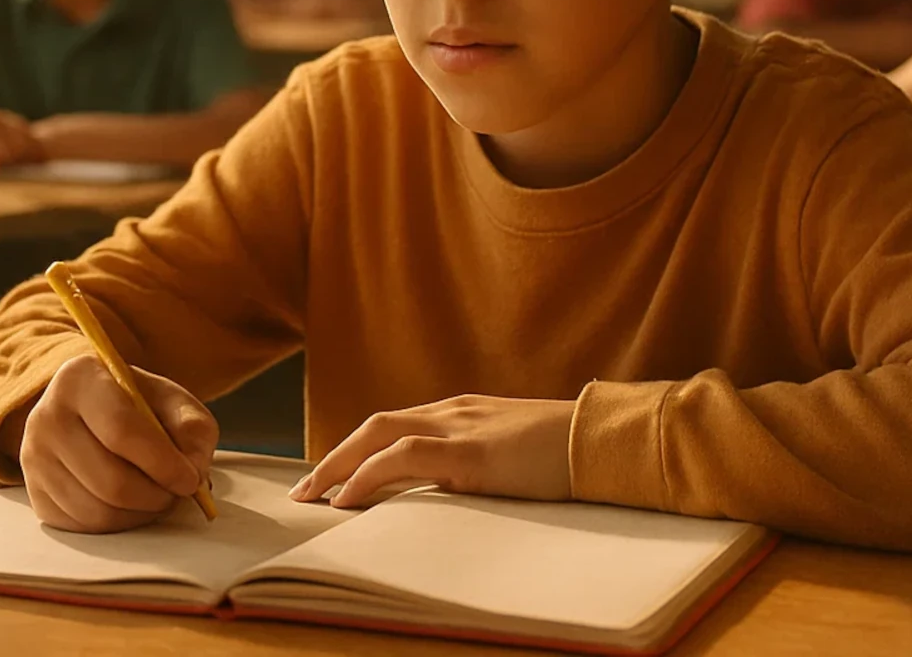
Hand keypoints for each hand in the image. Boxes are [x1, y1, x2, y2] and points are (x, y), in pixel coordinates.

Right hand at [19, 354, 218, 532]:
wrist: (91, 412)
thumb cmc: (137, 404)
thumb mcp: (172, 401)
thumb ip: (192, 430)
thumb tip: (192, 472)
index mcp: (80, 378)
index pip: (121, 430)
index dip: (162, 462)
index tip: (189, 480)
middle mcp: (46, 416)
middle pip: (109, 480)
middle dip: (155, 496)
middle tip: (177, 493)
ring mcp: (33, 459)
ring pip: (97, 511)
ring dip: (140, 514)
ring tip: (157, 496)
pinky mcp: (34, 494)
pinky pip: (82, 527)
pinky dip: (117, 524)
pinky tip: (131, 504)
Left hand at [288, 395, 574, 508]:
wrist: (607, 439)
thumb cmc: (569, 455)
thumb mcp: (514, 457)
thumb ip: (481, 467)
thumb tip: (455, 497)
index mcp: (463, 414)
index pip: (396, 427)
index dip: (358, 452)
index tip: (333, 481)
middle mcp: (454, 412)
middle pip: (375, 425)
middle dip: (334, 457)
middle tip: (304, 493)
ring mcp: (462, 427)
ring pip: (380, 433)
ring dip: (339, 465)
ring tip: (314, 499)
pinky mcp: (472, 452)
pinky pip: (405, 456)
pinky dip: (369, 474)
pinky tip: (349, 497)